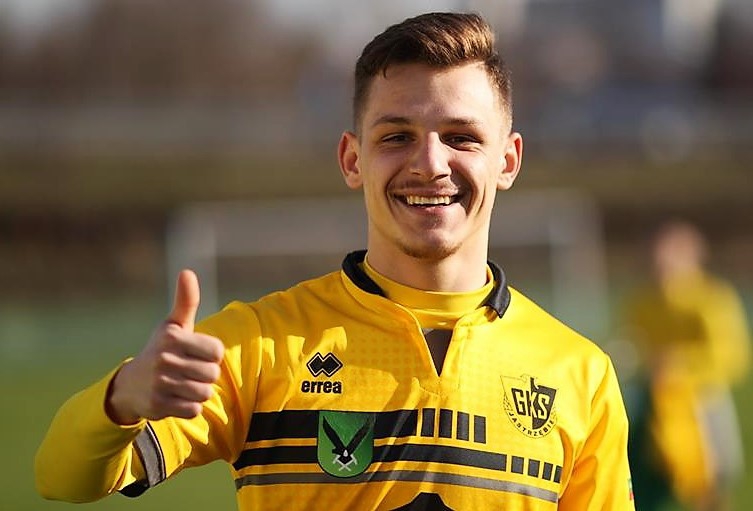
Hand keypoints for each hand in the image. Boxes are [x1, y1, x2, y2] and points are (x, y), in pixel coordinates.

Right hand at [106, 270, 224, 423]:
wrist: (130, 385)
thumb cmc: (161, 350)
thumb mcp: (173, 325)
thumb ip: (186, 301)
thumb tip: (187, 272)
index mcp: (173, 337)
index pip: (217, 352)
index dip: (211, 355)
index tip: (195, 354)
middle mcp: (165, 359)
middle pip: (213, 374)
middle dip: (205, 375)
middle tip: (187, 372)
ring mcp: (160, 383)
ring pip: (205, 393)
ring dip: (197, 392)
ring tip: (181, 385)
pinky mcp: (158, 405)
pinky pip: (194, 410)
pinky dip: (189, 407)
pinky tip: (174, 398)